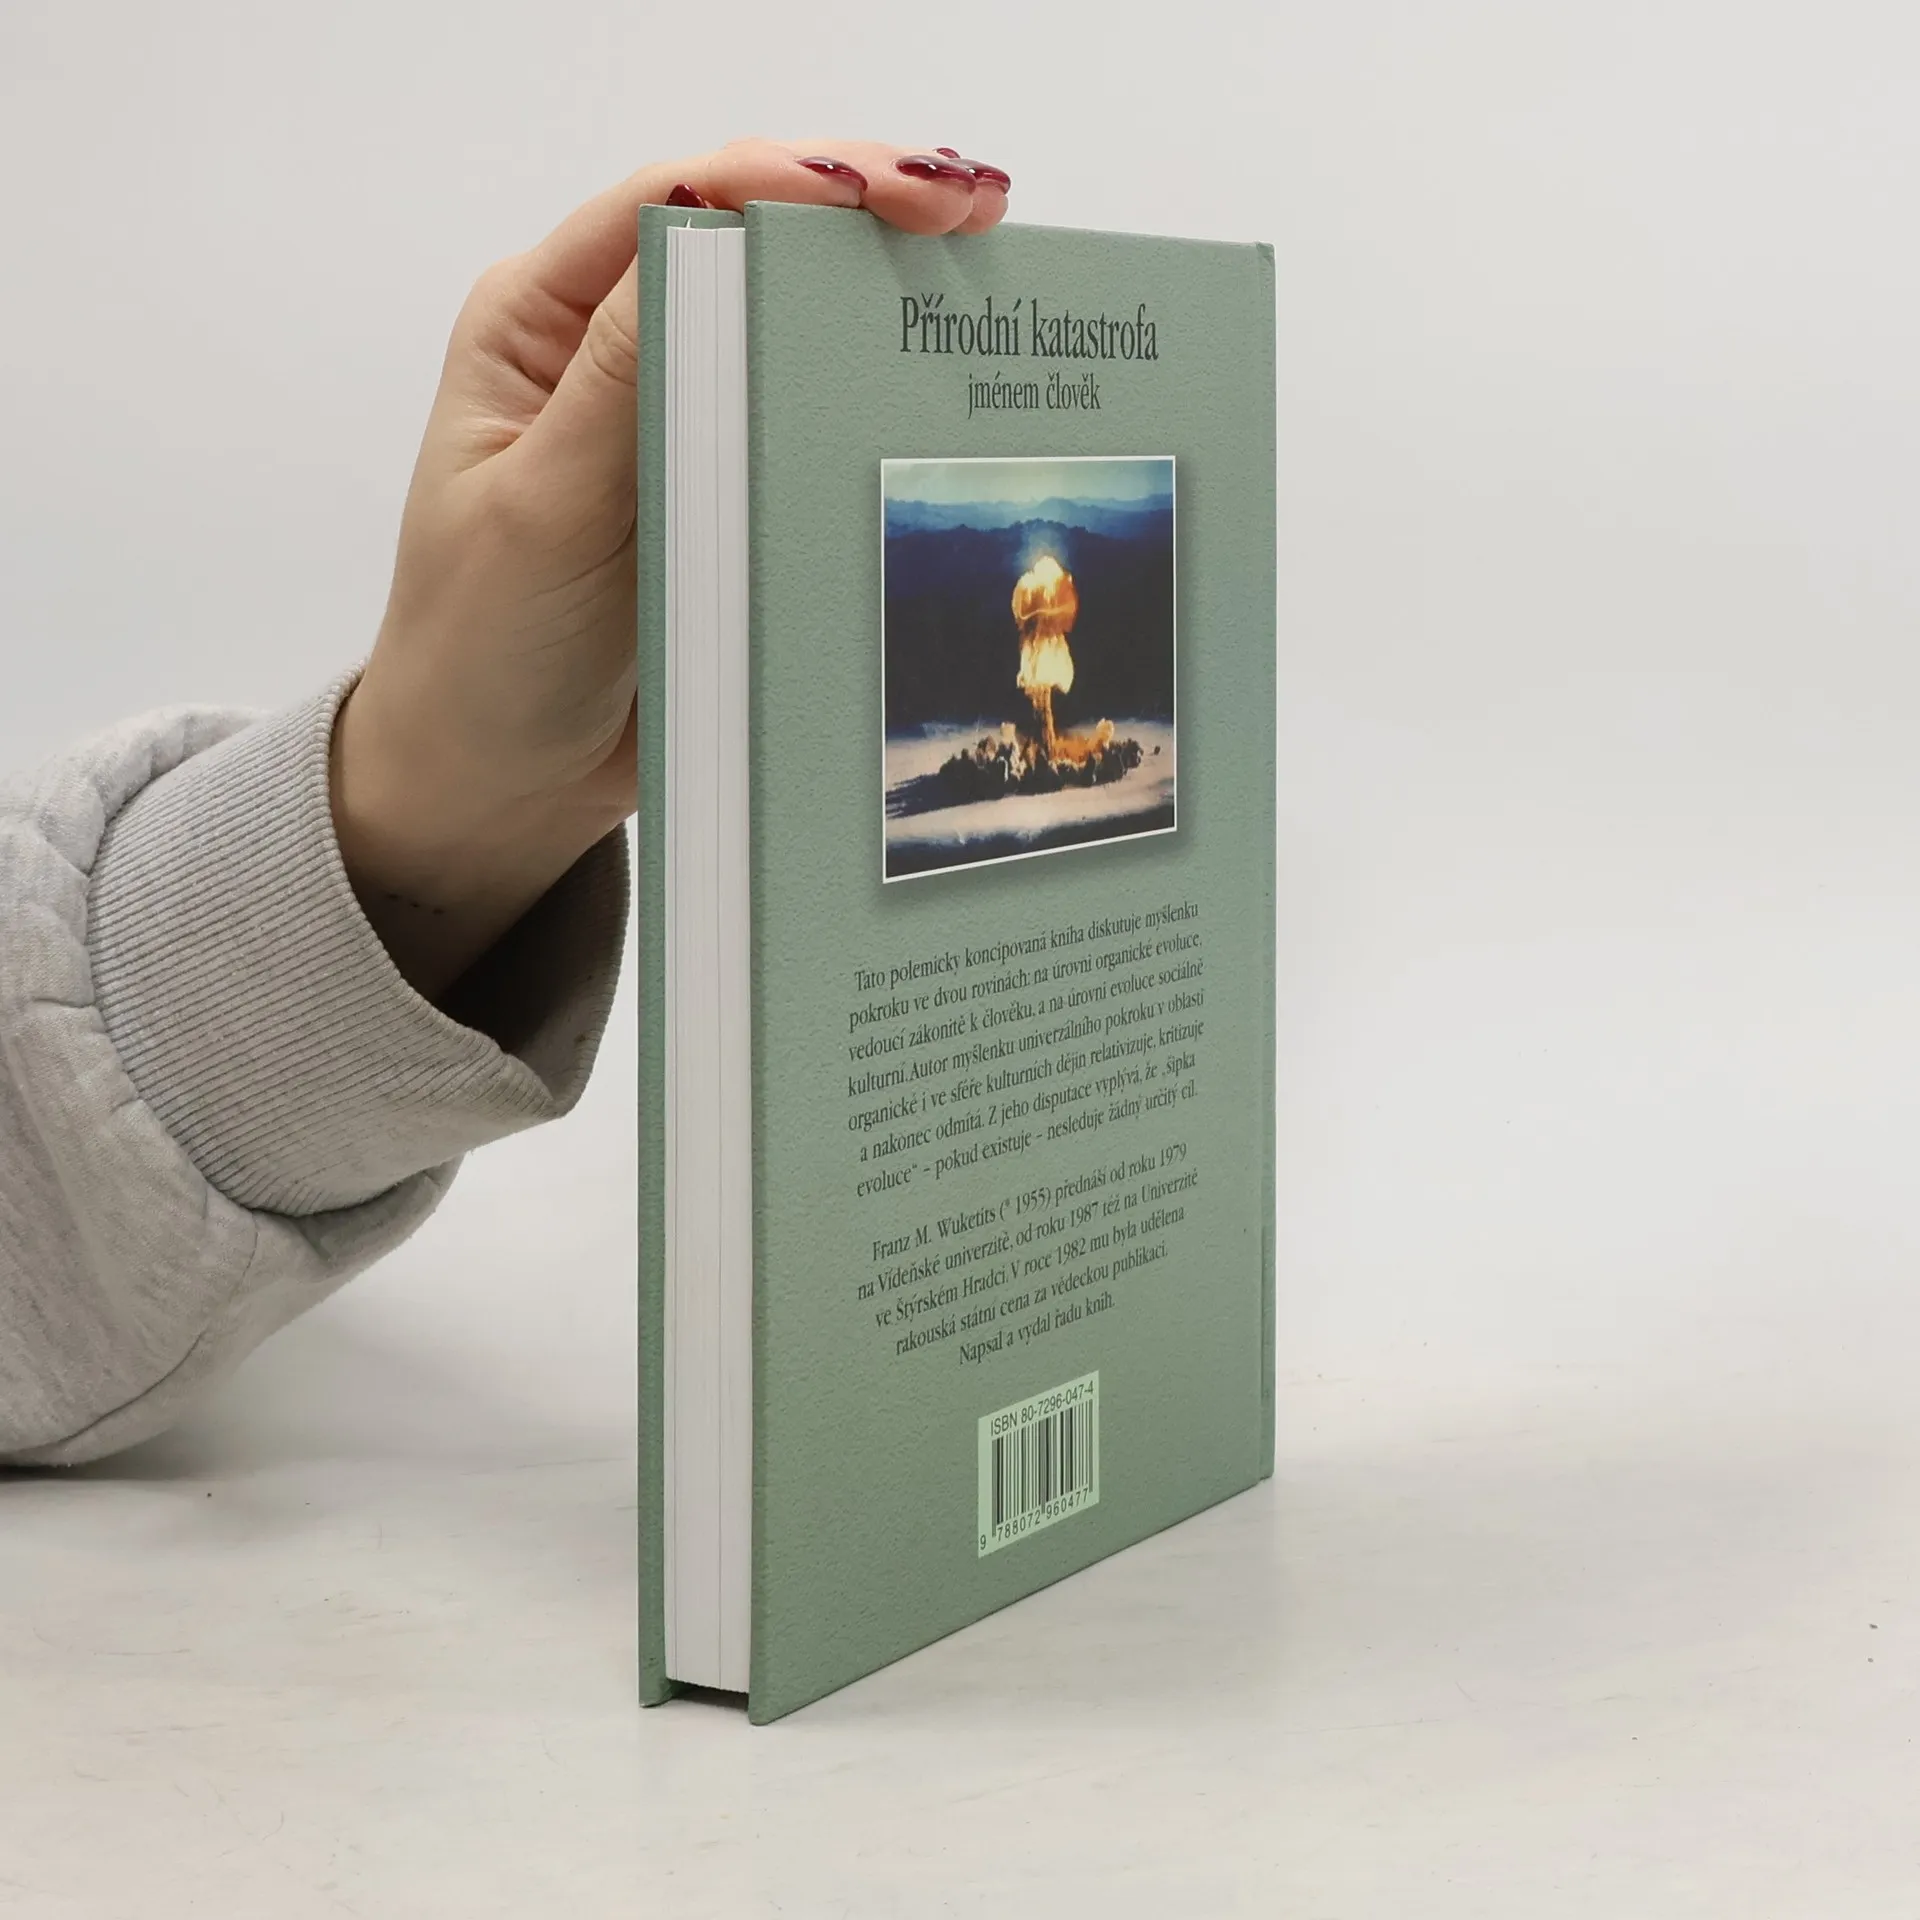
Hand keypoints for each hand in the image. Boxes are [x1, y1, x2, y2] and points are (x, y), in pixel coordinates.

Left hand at [331, 138, 1011, 998]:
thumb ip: (623, 386)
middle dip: (859, 213)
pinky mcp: (720, 493)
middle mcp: (609, 352)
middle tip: (974, 213)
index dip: (784, 180)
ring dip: (877, 299)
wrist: (497, 784)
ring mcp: (673, 423)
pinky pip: (803, 424)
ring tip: (983, 277)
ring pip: (786, 327)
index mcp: (540, 326)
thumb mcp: (542, 517)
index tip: (890, 191)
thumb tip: (709, 235)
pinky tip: (941, 385)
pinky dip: (867, 398)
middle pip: (744, 244)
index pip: (668, 207)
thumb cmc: (484, 654)